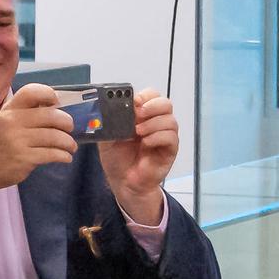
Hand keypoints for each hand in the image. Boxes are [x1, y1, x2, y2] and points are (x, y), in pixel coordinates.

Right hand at [0, 84, 75, 205]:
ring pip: (55, 137)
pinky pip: (53, 154)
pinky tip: (65, 157)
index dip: (49, 94)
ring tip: (70, 146)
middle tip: (69, 129)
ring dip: (68, 142)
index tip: (56, 103)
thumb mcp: (8, 120)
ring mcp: (18, 141)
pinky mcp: (24, 158)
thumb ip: (27, 111)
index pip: (31, 92)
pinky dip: (64, 156)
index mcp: (10, 109)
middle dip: (66, 122)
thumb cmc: (1, 141)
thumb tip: (57, 106)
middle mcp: (13, 122)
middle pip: (51, 115)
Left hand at [101, 89, 179, 213]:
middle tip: (138, 115)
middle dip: (152, 106)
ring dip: (153, 123)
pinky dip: (158, 137)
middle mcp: (156, 123)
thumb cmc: (117, 158)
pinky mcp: (170, 150)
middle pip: (166, 104)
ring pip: (170, 120)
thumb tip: (112, 108)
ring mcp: (164, 136)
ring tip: (138, 132)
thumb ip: (110, 122)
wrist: (123, 182)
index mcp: (143, 116)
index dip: (144, 96)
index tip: (133, 103)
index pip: (152, 96)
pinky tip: (146, 143)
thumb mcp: (107, 138)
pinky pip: (171, 137)